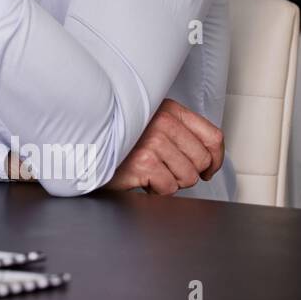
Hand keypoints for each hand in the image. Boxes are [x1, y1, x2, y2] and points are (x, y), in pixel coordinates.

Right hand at [106, 98, 224, 194]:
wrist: (85, 148)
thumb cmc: (120, 139)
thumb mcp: (153, 124)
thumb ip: (181, 134)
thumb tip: (211, 160)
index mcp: (169, 110)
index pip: (213, 137)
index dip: (215, 159)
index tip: (208, 170)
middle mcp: (162, 122)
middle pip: (202, 161)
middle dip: (187, 173)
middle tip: (165, 170)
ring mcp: (152, 142)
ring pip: (187, 177)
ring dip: (170, 182)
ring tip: (151, 172)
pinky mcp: (143, 163)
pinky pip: (169, 187)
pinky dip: (156, 189)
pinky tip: (141, 178)